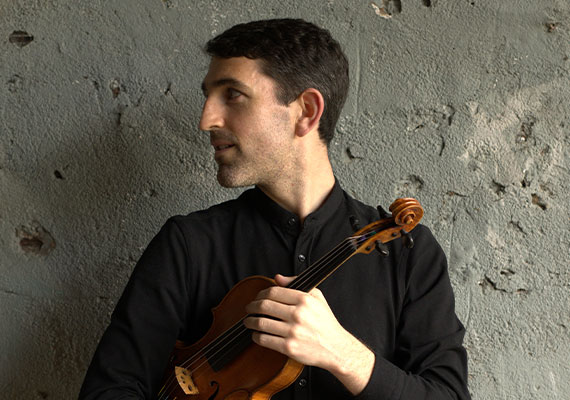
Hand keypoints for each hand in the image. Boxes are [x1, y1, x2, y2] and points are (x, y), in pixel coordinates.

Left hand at [243, 274, 374, 394]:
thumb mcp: (317, 297)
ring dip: (250, 321)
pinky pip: (264, 339)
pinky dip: (256, 336)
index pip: (273, 292)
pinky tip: (256, 334)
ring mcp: (293, 331)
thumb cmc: (325, 323)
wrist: (336, 348)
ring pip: (261, 323)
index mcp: (304, 300)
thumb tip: (278, 278)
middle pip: (264, 306)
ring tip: (248, 321)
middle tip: (249, 308)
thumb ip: (296, 284)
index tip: (257, 297)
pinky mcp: (289, 347)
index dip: (260, 294)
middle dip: (251, 307)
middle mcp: (298, 314)